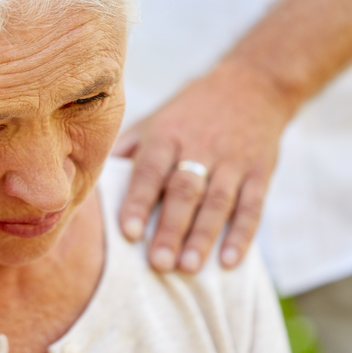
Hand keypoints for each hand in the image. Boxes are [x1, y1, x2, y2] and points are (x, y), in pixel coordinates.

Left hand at [113, 59, 295, 272]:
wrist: (252, 85)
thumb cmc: (191, 110)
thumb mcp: (156, 118)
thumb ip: (127, 149)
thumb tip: (92, 180)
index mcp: (168, 133)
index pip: (151, 169)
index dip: (139, 200)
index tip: (128, 233)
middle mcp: (200, 145)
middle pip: (185, 189)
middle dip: (171, 227)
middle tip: (158, 263)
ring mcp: (233, 160)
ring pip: (218, 201)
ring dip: (203, 236)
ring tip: (188, 267)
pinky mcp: (260, 171)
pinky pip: (252, 206)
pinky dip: (242, 235)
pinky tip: (229, 262)